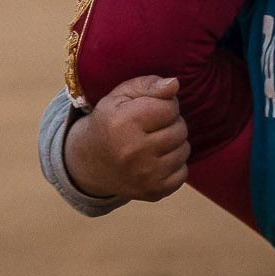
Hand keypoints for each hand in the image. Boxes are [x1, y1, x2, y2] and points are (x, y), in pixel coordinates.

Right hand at [62, 74, 190, 201]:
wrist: (90, 162)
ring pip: (184, 150)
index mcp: (124, 122)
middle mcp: (134, 151)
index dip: (164, 104)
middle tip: (153, 125)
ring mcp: (145, 176)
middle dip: (170, 123)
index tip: (151, 108)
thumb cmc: (109, 122)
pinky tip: (157, 159)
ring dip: (174, 143)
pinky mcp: (153, 192)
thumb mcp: (120, 95)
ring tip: (155, 141)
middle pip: (180, 129)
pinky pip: (183, 173)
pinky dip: (174, 164)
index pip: (170, 107)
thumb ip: (148, 85)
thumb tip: (175, 84)